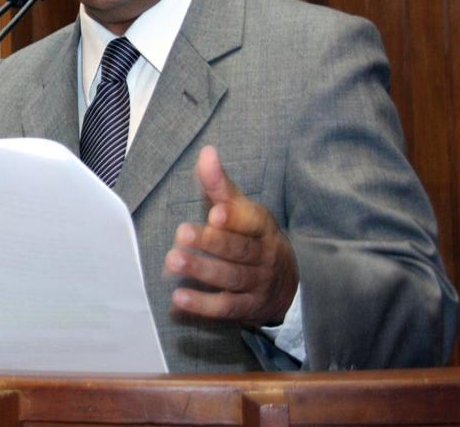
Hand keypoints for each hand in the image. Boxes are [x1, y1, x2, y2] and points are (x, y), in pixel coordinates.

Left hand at [164, 146, 297, 325]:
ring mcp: (257, 284)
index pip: (251, 221)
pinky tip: (179, 299)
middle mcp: (263, 256)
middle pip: (238, 250)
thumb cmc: (252, 236)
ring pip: (231, 278)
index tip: (214, 212)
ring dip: (201, 270)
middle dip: (210, 243)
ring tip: (172, 261)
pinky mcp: (247, 308)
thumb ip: (220, 185)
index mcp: (262, 227)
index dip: (234, 218)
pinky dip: (203, 305)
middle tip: (181, 234)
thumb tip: (206, 152)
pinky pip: (226, 308)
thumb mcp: (242, 209)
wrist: (287, 282)